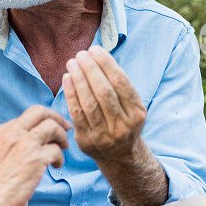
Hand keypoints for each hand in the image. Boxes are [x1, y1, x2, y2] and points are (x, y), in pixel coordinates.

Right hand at [0, 105, 69, 205]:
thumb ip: (13, 144)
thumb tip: (36, 144)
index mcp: (2, 131)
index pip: (27, 117)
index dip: (42, 122)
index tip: (50, 130)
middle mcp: (13, 132)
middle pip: (40, 111)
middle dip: (57, 117)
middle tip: (66, 128)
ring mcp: (25, 143)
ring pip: (52, 127)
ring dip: (62, 137)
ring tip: (63, 148)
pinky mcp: (36, 158)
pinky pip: (57, 150)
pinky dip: (60, 158)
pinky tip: (56, 166)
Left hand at [62, 45, 146, 162]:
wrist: (119, 156)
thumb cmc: (122, 121)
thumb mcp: (131, 106)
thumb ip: (118, 85)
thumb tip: (97, 55)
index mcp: (137, 113)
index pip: (121, 83)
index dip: (106, 64)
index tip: (95, 49)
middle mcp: (123, 126)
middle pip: (104, 92)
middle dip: (91, 69)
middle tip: (81, 54)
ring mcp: (104, 136)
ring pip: (89, 103)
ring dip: (79, 79)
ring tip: (72, 62)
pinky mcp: (87, 141)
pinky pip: (76, 114)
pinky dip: (70, 94)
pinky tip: (67, 79)